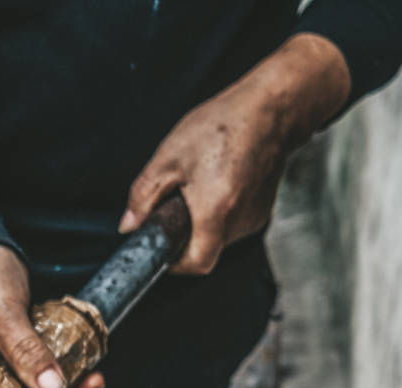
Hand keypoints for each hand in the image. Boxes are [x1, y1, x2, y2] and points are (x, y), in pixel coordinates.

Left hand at [119, 33, 350, 274]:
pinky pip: (234, 222)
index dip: (176, 265)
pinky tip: (215, 183)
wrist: (271, 108)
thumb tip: (129, 225)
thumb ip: (143, 197)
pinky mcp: (263, 208)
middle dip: (185, 235)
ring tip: (197, 187)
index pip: (197, 264)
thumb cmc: (223, 126)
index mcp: (216, 210)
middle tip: (175, 205)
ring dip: (202, 222)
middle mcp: (240, 220)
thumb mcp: (168, 158)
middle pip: (206, 249)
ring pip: (219, 237)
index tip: (163, 252)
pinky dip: (219, 212)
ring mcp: (256, 216)